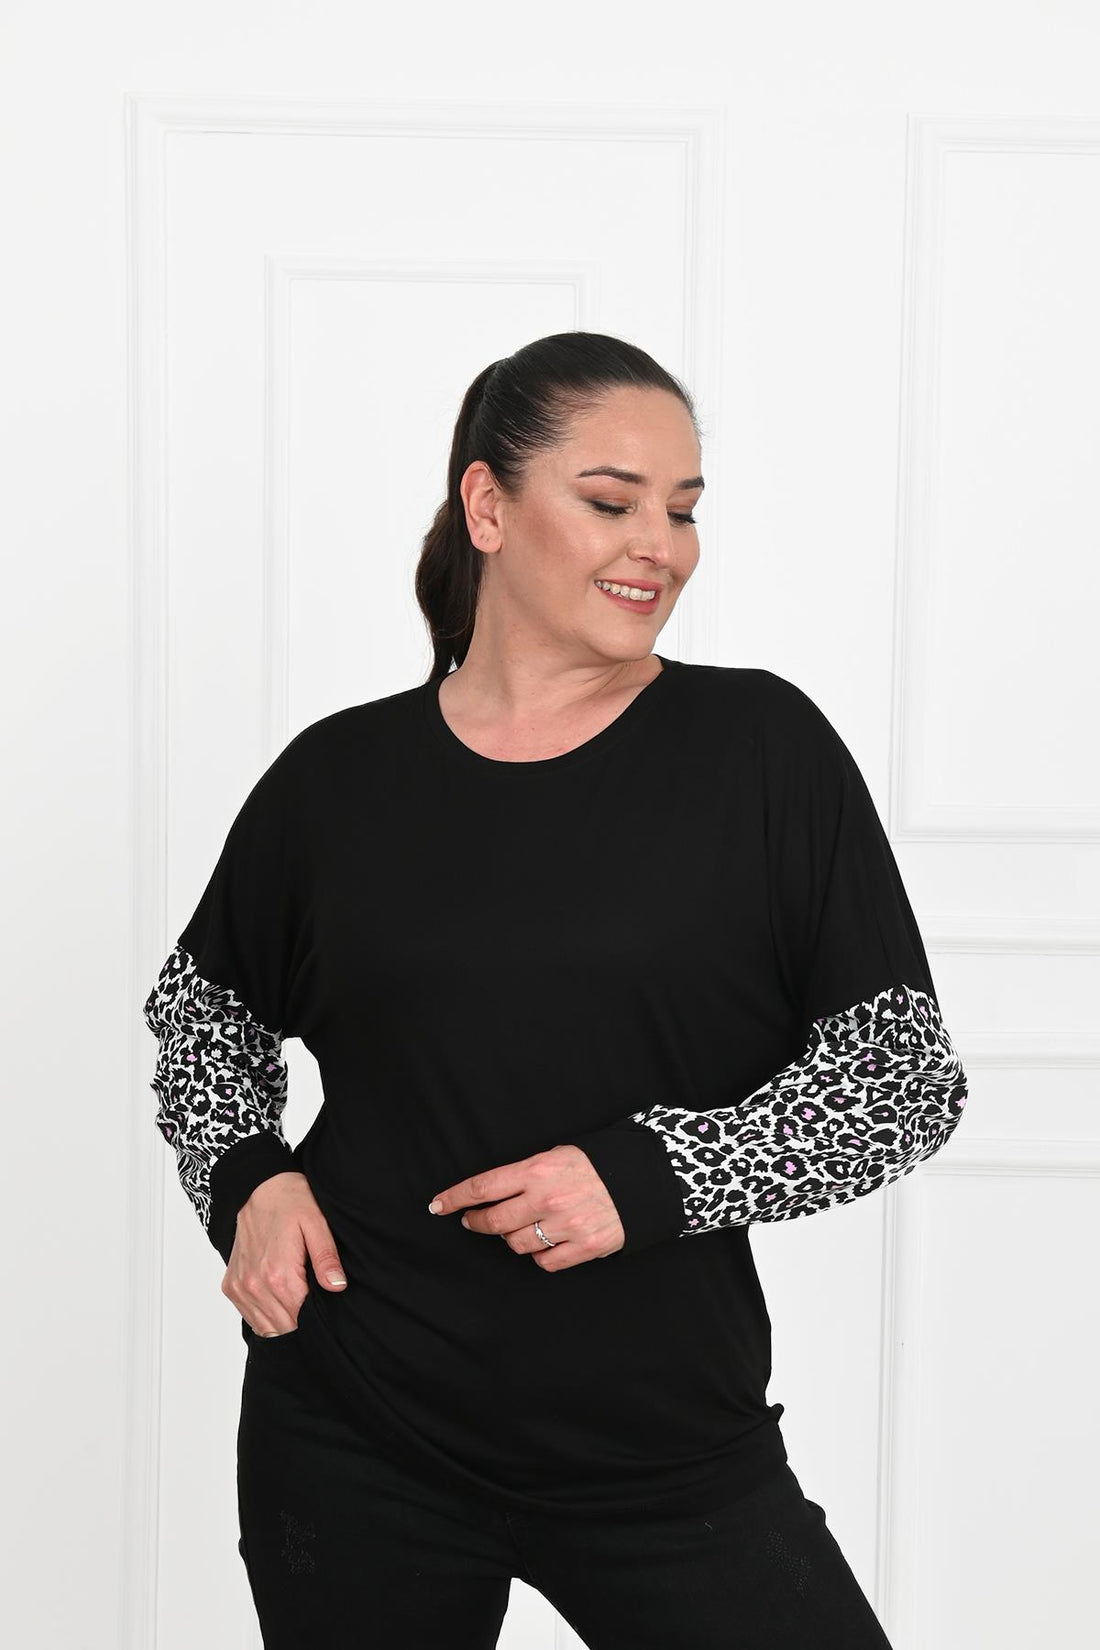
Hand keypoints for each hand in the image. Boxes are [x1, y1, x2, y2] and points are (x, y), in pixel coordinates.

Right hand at [222, 1171, 347, 1334]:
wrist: (258, 1187)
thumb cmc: (291, 1202)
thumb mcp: (317, 1223)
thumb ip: (326, 1258)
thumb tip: (337, 1287)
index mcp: (278, 1274)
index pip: (302, 1319)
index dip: (318, 1317)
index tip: (327, 1307)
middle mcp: (254, 1286)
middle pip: (285, 1327)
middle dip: (303, 1320)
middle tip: (314, 1299)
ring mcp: (240, 1288)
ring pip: (267, 1327)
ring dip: (284, 1320)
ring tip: (298, 1297)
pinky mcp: (231, 1286)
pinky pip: (251, 1317)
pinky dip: (267, 1314)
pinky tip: (280, 1297)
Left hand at [428, 1144, 623, 1271]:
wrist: (643, 1178)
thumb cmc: (597, 1164)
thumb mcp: (558, 1154)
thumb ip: (526, 1173)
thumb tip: (493, 1193)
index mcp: (538, 1169)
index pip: (483, 1186)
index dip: (455, 1198)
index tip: (437, 1205)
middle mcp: (548, 1199)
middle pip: (494, 1222)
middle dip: (476, 1223)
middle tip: (472, 1221)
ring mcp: (566, 1226)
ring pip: (516, 1244)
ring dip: (512, 1238)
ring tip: (521, 1227)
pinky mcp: (584, 1247)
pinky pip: (544, 1262)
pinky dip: (539, 1254)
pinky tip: (545, 1242)